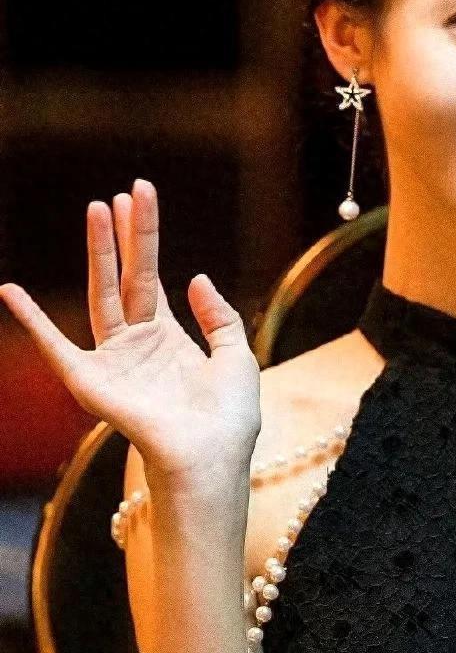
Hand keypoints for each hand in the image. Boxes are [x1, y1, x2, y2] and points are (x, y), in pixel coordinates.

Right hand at [0, 178, 260, 478]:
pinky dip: (32, 320)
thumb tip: (195, 276)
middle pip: (126, 277)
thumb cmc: (228, 420)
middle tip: (118, 193)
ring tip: (97, 208)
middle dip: (123, 235)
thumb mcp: (236, 357)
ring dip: (99, 252)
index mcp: (167, 338)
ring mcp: (112, 360)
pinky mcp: (92, 382)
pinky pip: (56, 346)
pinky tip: (10, 291)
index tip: (139, 195)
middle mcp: (135, 344)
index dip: (144, 238)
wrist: (211, 459)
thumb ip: (218, 316)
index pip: (150, 277)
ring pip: (102, 294)